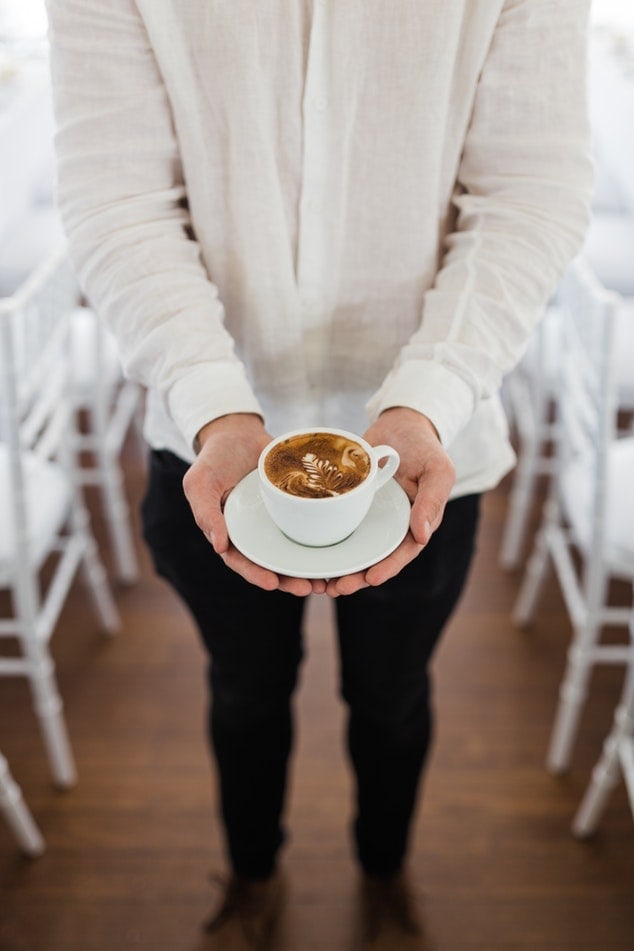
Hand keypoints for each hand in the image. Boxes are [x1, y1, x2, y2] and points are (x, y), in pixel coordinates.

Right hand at [182, 413, 323, 595]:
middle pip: (272, 563)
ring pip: (294, 550)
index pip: (242, 561)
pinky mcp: (295, 506)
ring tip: (328, 580)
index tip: (272, 583)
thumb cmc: (213, 459)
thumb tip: (219, 547)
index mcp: (231, 534)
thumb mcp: (199, 482)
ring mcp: (277, 521)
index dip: (256, 574)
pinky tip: (338, 547)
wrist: (238, 432)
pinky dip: (322, 539)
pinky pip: (309, 525)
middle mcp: (255, 533)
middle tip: (309, 587)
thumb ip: (205, 513)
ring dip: (309, 567)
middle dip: (290, 579)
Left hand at [325, 406, 455, 596]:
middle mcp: (390, 525)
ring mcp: (368, 515)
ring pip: (352, 546)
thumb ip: (432, 501)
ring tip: (319, 581)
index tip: (370, 579)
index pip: (402, 552)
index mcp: (414, 523)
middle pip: (373, 557)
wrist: (400, 423)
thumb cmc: (425, 447)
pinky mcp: (349, 503)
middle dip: (356, 576)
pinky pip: (335, 523)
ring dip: (338, 565)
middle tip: (336, 588)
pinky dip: (323, 538)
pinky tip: (306, 550)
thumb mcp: (438, 470)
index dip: (387, 568)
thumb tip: (422, 535)